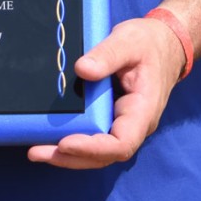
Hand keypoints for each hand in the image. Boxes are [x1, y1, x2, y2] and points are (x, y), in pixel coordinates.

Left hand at [27, 16, 184, 168]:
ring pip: (97, 149)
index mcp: (143, 111)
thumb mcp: (128, 42)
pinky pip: (93, 134)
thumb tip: (82, 69)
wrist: (162, 42)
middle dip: (71, 158)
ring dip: (68, 155)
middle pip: (103, 154)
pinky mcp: (111, 115)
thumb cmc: (148, 43)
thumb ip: (107, 55)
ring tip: (37, 151)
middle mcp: (133, 124)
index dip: (93, 148)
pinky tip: (50, 137)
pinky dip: (73, 139)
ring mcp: (122, 122)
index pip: (121, 143)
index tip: (66, 143)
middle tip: (38, 152)